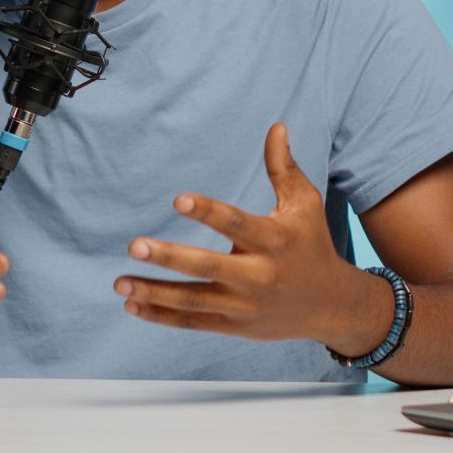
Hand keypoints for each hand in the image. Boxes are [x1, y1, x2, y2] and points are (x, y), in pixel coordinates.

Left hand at [114, 123, 359, 342]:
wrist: (332, 306)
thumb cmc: (312, 243)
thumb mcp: (304, 204)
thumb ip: (283, 168)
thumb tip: (276, 126)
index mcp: (273, 241)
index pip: (236, 224)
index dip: (207, 211)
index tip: (177, 199)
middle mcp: (258, 275)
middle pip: (208, 267)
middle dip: (169, 258)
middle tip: (134, 245)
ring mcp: (245, 305)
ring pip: (194, 300)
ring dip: (154, 293)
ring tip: (119, 282)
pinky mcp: (235, 325)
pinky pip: (193, 322)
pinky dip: (162, 316)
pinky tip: (131, 305)